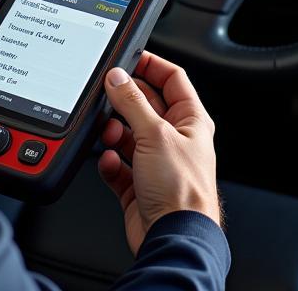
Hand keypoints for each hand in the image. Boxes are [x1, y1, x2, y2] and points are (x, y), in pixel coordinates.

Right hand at [98, 51, 221, 255]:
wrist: (173, 239)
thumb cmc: (182, 191)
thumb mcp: (154, 134)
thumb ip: (132, 102)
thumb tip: (117, 77)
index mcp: (190, 120)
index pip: (172, 79)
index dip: (150, 64)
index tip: (126, 57)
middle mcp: (175, 139)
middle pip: (145, 106)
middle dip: (124, 103)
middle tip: (106, 96)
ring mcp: (157, 163)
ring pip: (128, 135)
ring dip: (113, 134)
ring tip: (108, 135)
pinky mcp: (139, 185)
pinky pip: (118, 165)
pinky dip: (110, 163)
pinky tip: (110, 163)